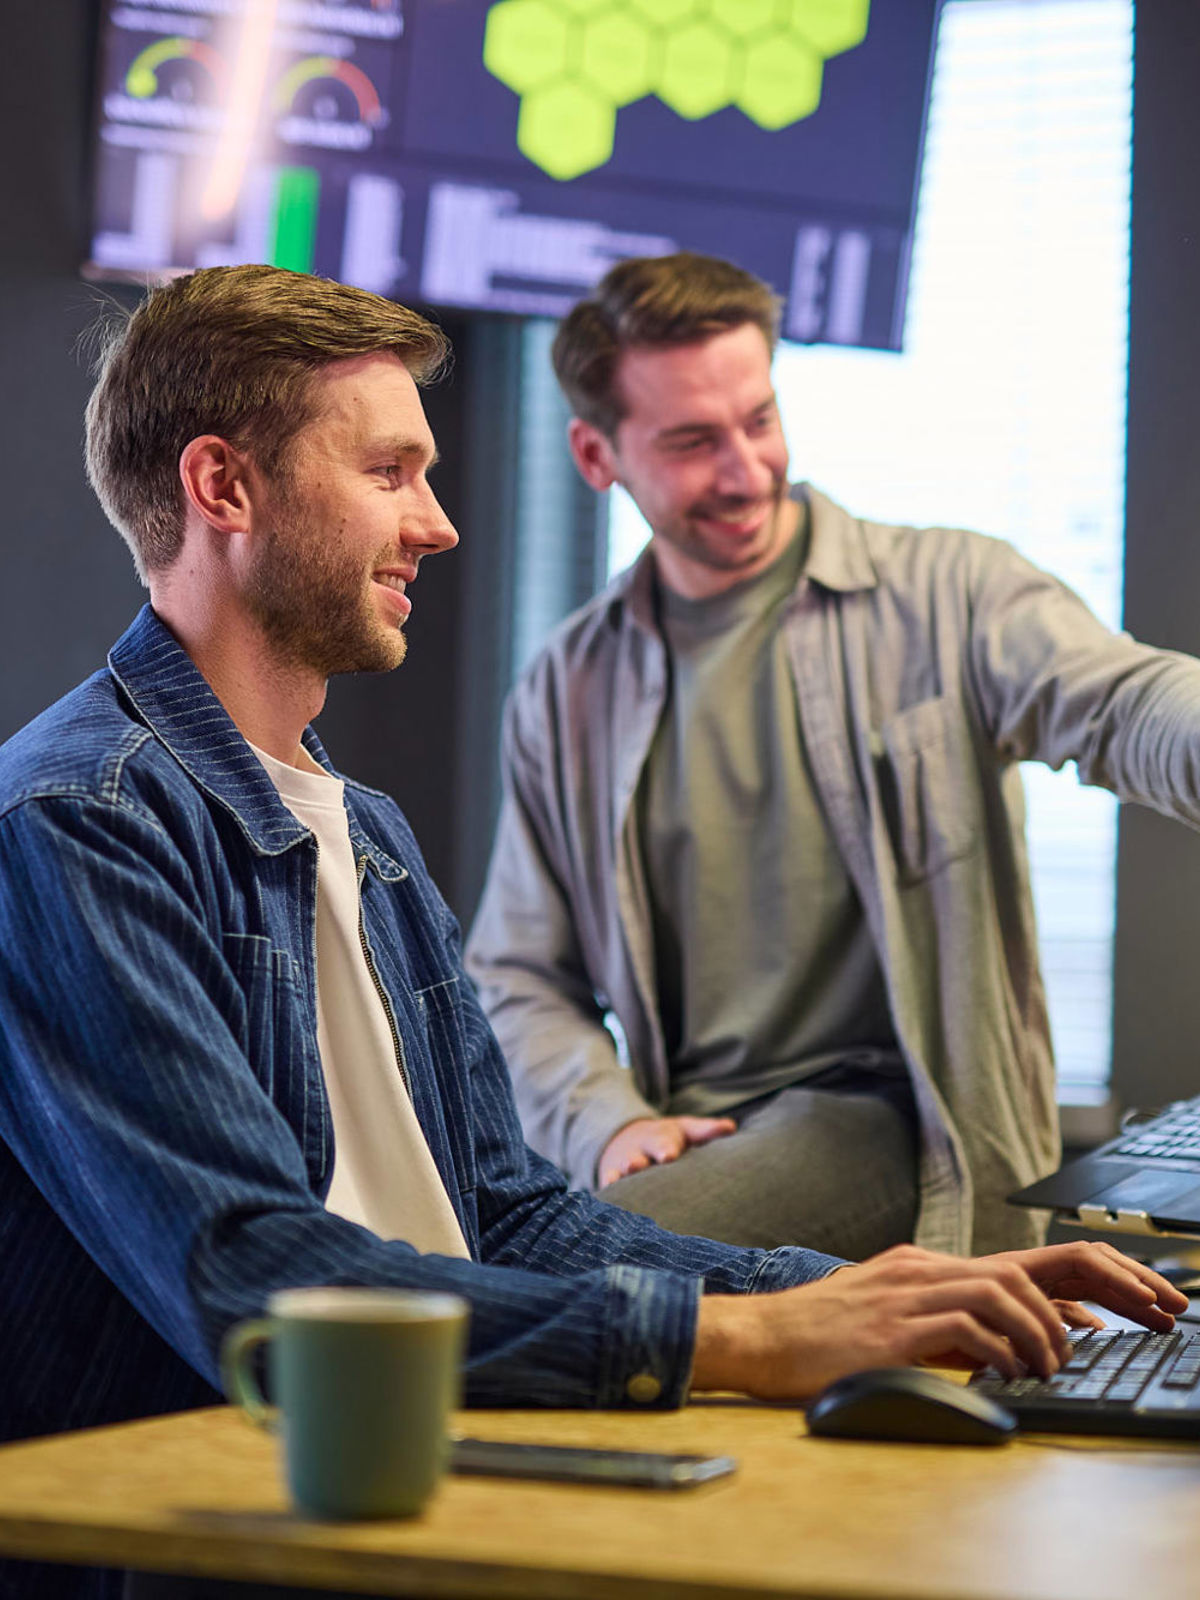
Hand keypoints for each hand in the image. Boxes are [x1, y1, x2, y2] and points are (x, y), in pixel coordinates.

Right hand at [597, 1115, 736, 1187]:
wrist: (625, 1139)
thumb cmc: (666, 1139)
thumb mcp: (684, 1130)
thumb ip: (705, 1130)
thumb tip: (730, 1127)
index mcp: (660, 1141)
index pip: (663, 1144)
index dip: (665, 1149)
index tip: (668, 1156)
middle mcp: (638, 1154)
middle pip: (637, 1159)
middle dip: (637, 1163)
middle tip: (638, 1165)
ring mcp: (622, 1169)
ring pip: (619, 1175)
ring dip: (620, 1178)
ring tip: (619, 1181)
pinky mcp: (609, 1182)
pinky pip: (606, 1190)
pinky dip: (605, 1196)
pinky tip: (603, 1203)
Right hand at [690, 1241, 1186, 1401]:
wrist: (759, 1335)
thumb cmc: (818, 1336)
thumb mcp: (890, 1321)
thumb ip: (943, 1325)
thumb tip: (1004, 1348)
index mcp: (924, 1265)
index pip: (1018, 1263)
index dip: (1075, 1282)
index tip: (1115, 1312)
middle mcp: (922, 1268)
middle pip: (1026, 1265)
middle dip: (1085, 1293)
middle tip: (1110, 1334)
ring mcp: (907, 1291)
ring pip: (1003, 1289)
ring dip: (1042, 1330)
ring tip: (1051, 1362)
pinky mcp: (893, 1324)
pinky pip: (966, 1324)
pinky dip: (999, 1346)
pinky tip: (1008, 1369)